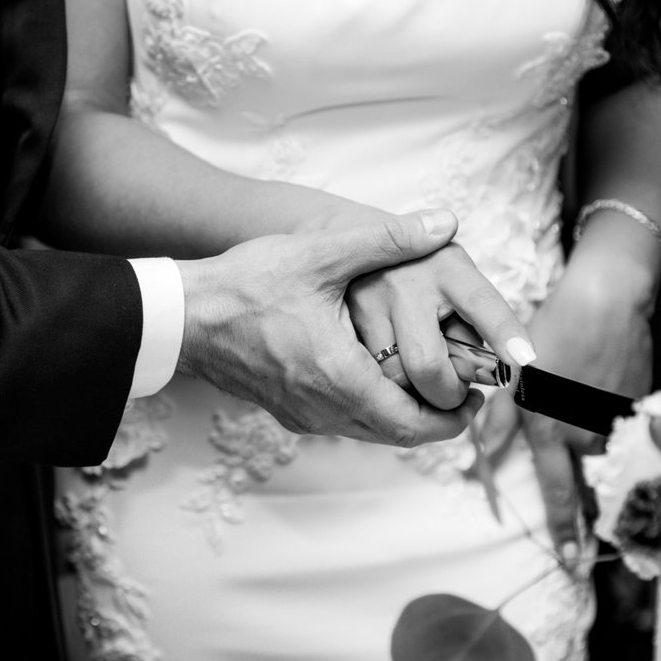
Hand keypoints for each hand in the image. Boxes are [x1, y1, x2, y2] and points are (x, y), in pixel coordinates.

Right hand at [175, 209, 499, 446]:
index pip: (413, 423)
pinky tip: (381, 373)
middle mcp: (323, 408)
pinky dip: (374, 408)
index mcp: (339, 378)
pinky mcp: (287, 410)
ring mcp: (303, 415)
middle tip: (465, 392)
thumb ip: (386, 239)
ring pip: (371, 431)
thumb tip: (442, 224)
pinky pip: (344, 422)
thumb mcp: (320, 255)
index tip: (478, 396)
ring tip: (430, 379)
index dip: (454, 417)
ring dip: (405, 414)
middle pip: (398, 435)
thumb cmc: (243, 286)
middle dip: (437, 418)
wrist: (182, 316)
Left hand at [520, 267, 653, 566]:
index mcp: (551, 429)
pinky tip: (622, 450)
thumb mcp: (513, 374)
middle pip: (595, 491)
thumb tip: (476, 458)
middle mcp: (586, 435)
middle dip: (594, 522)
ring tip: (610, 509)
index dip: (563, 527)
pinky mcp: (638, 408)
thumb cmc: (551, 332)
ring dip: (610, 487)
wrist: (605, 304)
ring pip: (613, 467)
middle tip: (592, 548)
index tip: (568, 557)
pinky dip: (624, 451)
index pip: (559, 492)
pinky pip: (628, 440)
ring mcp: (616, 423)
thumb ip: (497, 421)